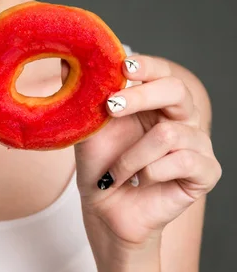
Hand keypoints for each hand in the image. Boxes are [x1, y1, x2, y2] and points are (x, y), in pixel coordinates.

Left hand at [74, 55, 221, 250]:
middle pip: (177, 90)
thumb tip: (66, 62)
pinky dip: (150, 173)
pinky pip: (183, 161)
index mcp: (157, 104)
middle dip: (141, 97)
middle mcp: (182, 119)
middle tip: (111, 108)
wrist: (105, 209)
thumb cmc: (101, 167)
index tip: (123, 68)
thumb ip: (83, 96)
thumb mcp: (88, 128)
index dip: (147, 67)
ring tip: (118, 172)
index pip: (162, 73)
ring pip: (169, 134)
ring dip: (132, 157)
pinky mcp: (205, 172)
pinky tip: (140, 182)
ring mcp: (197, 145)